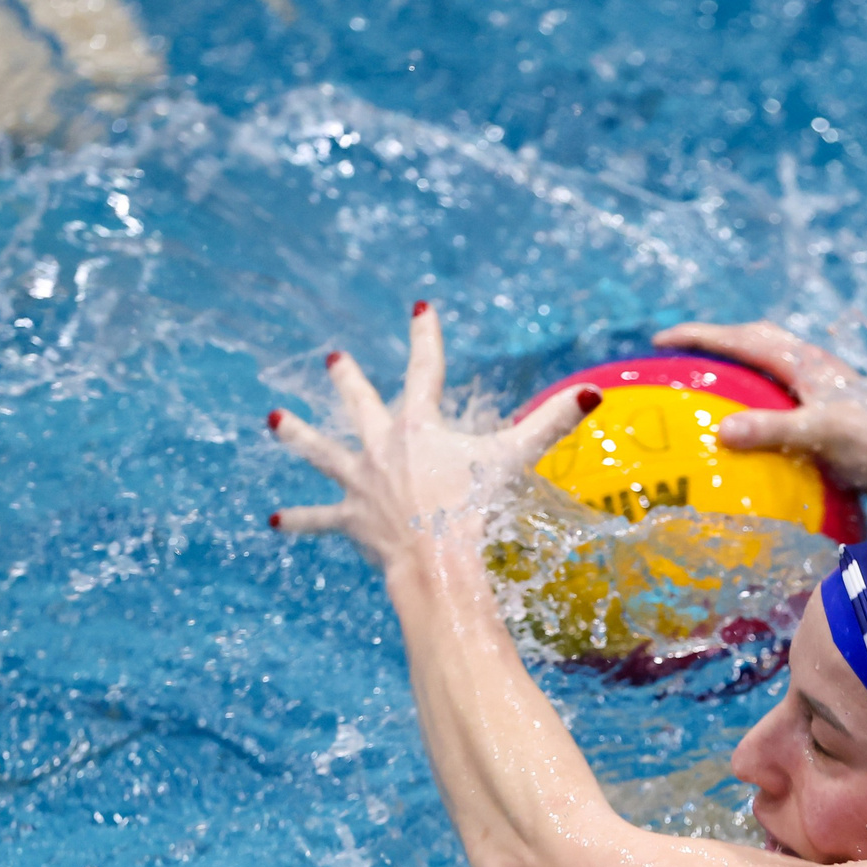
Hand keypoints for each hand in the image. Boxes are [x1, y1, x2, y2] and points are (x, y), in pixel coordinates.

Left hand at [268, 302, 595, 575]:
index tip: (420, 307)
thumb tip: (594, 394)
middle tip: (334, 358)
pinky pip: (321, 518)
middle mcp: (382, 446)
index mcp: (419, 425)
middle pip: (360, 403)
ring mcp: (361, 482)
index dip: (426, 335)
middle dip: (348, 379)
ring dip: (297, 434)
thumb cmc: (475, 507)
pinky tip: (275, 520)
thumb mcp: (514, 459)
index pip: (426, 368)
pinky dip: (301, 519)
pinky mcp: (352, 519)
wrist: (435, 559)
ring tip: (272, 420)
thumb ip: (552, 424)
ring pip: (321, 452)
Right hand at [652, 319, 866, 517]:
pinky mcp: (826, 418)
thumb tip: (722, 432)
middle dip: (717, 343)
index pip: (744, 338)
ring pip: (768, 371)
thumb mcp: (820, 434)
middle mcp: (812, 370)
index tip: (662, 342)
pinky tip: (740, 440)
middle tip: (679, 356)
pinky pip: (777, 403)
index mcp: (806, 363)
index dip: (701, 336)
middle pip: (755, 343)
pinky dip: (752, 409)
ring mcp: (820, 393)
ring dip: (736, 373)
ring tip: (703, 391)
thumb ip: (771, 430)